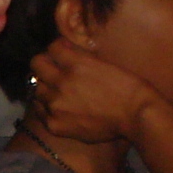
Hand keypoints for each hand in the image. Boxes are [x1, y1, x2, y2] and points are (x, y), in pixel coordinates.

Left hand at [30, 39, 161, 145]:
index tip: (63, 54)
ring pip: (37, 89)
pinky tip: (57, 108)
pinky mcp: (55, 124)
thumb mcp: (105, 63)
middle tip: (55, 71)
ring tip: (58, 92)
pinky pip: (40, 111)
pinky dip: (46, 108)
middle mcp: (61, 82)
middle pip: (37, 65)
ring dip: (46, 87)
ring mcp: (56, 105)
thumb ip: (83, 58)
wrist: (135, 115)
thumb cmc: (128, 87)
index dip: (58, 49)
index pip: (52, 47)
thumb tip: (66, 51)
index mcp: (75, 64)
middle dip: (46, 65)